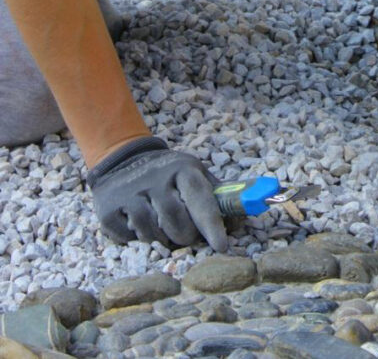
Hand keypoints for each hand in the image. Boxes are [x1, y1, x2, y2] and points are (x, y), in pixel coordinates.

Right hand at [87, 137, 227, 251]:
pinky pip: (129, 237)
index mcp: (182, 169)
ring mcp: (128, 193)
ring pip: (152, 233)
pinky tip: (143, 227)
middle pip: (176, 220)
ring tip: (165, 230)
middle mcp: (154, 179)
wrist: (123, 158)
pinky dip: (139, 239)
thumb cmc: (169, 174)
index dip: (212, 225)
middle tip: (187, 236)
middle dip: (186, 236)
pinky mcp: (107, 209)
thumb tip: (243, 217)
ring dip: (163, 240)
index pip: (200, 199)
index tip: (221, 246)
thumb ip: (217, 194)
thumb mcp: (194, 173)